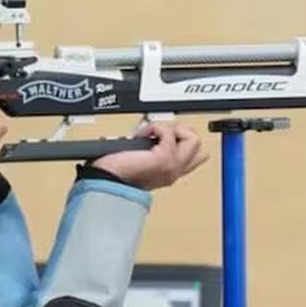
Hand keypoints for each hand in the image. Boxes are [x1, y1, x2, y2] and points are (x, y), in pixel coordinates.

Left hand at [90, 123, 208, 189]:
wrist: (107, 179)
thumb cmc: (117, 172)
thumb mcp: (142, 161)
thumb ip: (155, 151)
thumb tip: (157, 134)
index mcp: (171, 174)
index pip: (197, 156)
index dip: (184, 139)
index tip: (166, 133)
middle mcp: (175, 172)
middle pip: (198, 145)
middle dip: (182, 131)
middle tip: (161, 133)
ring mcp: (172, 166)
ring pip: (193, 138)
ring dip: (171, 128)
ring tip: (153, 133)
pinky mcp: (165, 159)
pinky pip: (169, 132)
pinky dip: (155, 127)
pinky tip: (143, 135)